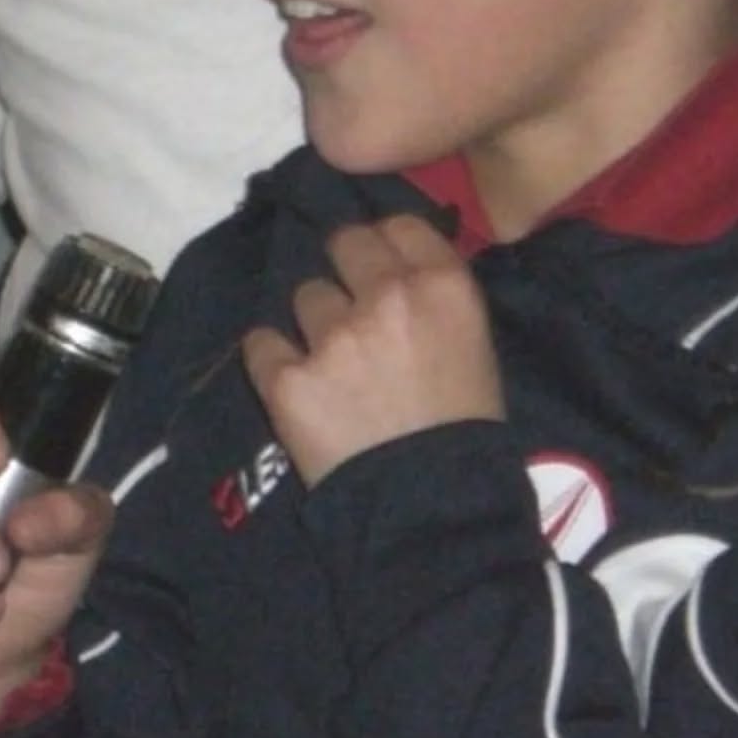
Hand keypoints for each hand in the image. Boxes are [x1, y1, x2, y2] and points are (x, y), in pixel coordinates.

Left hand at [243, 215, 504, 488]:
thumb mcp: (475, 344)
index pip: (399, 226)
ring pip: (305, 296)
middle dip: (346, 268)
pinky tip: (294, 382)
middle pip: (345, 243)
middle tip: (352, 305)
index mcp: (443, 285)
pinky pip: (262, 343)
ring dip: (315, 323)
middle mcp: (386, 297)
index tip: (382, 264)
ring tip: (334, 364)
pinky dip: (274, 360)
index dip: (387, 244)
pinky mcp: (288, 380)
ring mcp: (332, 337)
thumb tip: (399, 268)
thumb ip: (438, 296)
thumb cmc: (467, 428)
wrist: (433, 511)